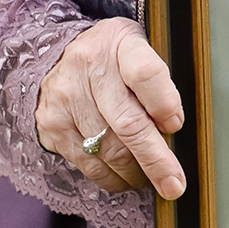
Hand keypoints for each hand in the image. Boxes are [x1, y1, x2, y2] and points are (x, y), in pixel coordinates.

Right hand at [36, 17, 185, 197]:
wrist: (59, 56)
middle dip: (156, 161)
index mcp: (121, 44)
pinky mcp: (53, 126)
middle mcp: (89, 69)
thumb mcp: (140, 49)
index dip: (165, 105)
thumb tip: (174, 128)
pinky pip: (89, 164)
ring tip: (151, 177)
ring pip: (109, 151)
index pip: (146, 74)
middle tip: (174, 184)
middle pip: (129, 124)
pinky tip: (126, 176)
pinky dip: (113, 178)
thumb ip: (159, 82)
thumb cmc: (114, 57)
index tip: (176, 126)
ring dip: (136, 172)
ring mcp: (67, 98)